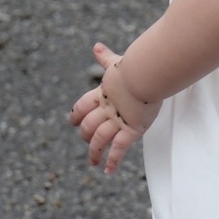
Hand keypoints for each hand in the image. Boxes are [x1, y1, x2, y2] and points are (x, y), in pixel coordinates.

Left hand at [69, 43, 161, 173]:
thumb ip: (106, 58)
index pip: (82, 107)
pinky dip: (112, 161)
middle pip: (88, 126)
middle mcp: (107, 110)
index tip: (72, 122)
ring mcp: (118, 121)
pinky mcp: (131, 130)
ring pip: (99, 140)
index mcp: (102, 94)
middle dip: (85, 136)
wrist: (145, 75)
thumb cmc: (135, 67)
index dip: (76, 115)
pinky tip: (108, 171)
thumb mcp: (117, 64)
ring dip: (94, 153)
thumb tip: (96, 46)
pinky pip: (118, 149)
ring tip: (93, 162)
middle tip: (86, 142)